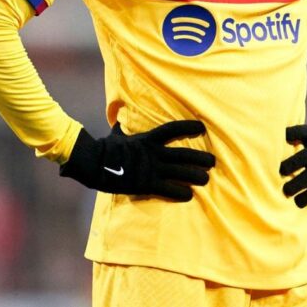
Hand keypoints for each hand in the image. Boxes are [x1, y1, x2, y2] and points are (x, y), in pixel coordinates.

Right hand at [60, 120, 214, 200]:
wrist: (93, 163)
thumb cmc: (105, 148)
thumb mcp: (117, 133)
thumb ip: (123, 126)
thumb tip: (118, 111)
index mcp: (148, 139)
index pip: (172, 129)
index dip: (188, 127)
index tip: (202, 127)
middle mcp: (153, 153)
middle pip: (183, 155)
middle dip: (200, 158)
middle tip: (213, 161)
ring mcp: (150, 169)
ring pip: (180, 173)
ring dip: (195, 176)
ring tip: (206, 178)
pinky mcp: (146, 184)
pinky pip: (168, 189)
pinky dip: (180, 192)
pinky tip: (189, 195)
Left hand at [280, 108, 306, 207]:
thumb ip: (294, 138)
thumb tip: (266, 144)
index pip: (302, 132)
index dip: (292, 133)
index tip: (280, 136)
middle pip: (306, 156)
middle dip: (291, 165)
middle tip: (278, 172)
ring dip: (297, 184)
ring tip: (285, 192)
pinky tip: (297, 202)